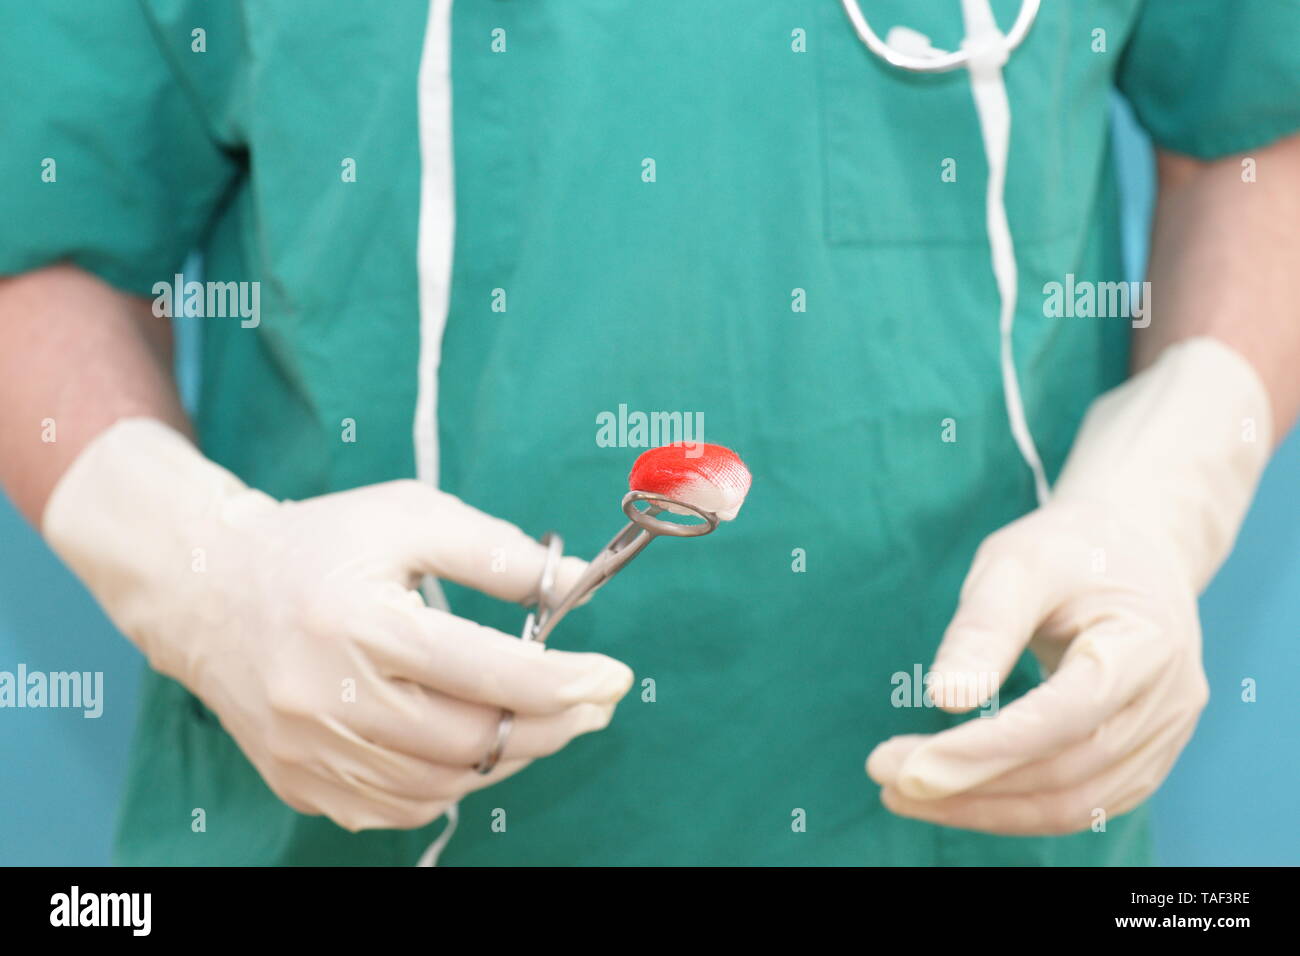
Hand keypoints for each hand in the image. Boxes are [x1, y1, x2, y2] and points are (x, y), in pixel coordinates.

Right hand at [44, 419, 632, 830]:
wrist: (208, 591)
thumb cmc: (319, 545)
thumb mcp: (409, 517)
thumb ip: (497, 551)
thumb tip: (573, 582)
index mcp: (363, 624)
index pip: (491, 674)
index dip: (568, 681)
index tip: (614, 677)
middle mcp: (332, 699)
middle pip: (476, 739)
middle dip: (556, 725)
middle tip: (596, 703)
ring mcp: (313, 752)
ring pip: (445, 783)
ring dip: (511, 755)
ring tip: (543, 719)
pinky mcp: (302, 782)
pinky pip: (400, 807)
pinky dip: (453, 781)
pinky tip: (475, 743)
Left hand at [867, 500, 1204, 833]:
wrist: (1137, 548)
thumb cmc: (1068, 550)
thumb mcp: (1017, 564)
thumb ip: (984, 628)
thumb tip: (945, 699)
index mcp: (1146, 643)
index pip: (1066, 716)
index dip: (987, 750)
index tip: (908, 768)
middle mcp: (1169, 701)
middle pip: (1066, 770)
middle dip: (969, 784)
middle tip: (884, 773)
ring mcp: (1165, 736)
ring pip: (1073, 803)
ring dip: (985, 808)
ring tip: (906, 793)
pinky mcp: (1146, 757)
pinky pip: (1082, 804)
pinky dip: (1016, 809)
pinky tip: (958, 795)